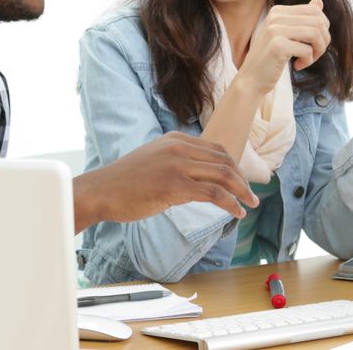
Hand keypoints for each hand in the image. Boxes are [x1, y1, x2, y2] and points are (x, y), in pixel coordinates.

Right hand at [73, 132, 257, 229]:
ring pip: (223, 175)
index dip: (234, 166)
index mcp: (175, 139)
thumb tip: (199, 180)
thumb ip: (176, 163)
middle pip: (224, 160)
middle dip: (242, 179)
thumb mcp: (154, 160)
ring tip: (250, 204)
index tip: (241, 182)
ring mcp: (177, 165)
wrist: (101, 190)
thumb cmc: (124, 182)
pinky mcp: (174, 184)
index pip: (216, 149)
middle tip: (251, 195)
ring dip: (242, 191)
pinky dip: (230, 203)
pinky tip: (236, 212)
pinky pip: (213, 193)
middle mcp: (179, 147)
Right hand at [236, 0, 330, 94]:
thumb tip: (318, 0)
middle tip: (314, 54)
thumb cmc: (271, 58)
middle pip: (318, 21)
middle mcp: (275, 17)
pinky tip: (298, 66)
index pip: (314, 10)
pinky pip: (307, 50)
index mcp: (278, 11)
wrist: (251, 79)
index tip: (314, 43)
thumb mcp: (286, 34)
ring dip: (318, 51)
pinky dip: (308, 60)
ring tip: (308, 60)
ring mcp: (275, 30)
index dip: (323, 28)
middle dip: (323, 40)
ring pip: (315, 34)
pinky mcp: (278, 46)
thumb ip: (302, 18)